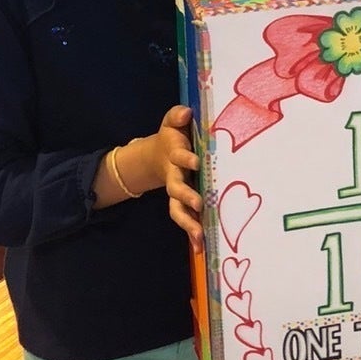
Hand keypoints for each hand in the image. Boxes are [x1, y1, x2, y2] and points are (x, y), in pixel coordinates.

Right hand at [137, 106, 203, 252]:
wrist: (159, 154)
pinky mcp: (182, 202)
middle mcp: (174, 176)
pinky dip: (191, 233)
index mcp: (175, 154)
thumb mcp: (172, 121)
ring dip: (188, 223)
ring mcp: (177, 191)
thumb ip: (177, 115)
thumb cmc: (173, 135)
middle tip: (199, 204)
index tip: (196, 161)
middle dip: (186, 196)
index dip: (186, 158)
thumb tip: (186, 112)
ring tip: (199, 238)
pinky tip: (201, 247)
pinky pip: (185, 219)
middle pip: (176, 189)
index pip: (179, 156)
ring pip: (178, 210)